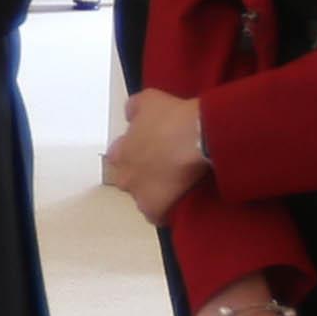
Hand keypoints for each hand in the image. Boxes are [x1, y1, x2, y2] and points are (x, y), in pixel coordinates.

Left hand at [100, 88, 206, 229]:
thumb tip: (130, 115)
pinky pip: (158, 216)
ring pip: (143, 198)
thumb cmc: (174, 117)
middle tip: (165, 167)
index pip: (119, 157)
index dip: (135, 152)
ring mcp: (138, 195)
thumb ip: (133, 108)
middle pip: (129, 179)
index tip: (151, 149)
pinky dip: (167, 211)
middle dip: (142, 175)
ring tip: (176, 184)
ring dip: (154, 193)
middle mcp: (124, 175)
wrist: (197, 139)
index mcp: (120, 151)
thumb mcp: (149, 99)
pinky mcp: (155, 210)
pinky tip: (180, 201)